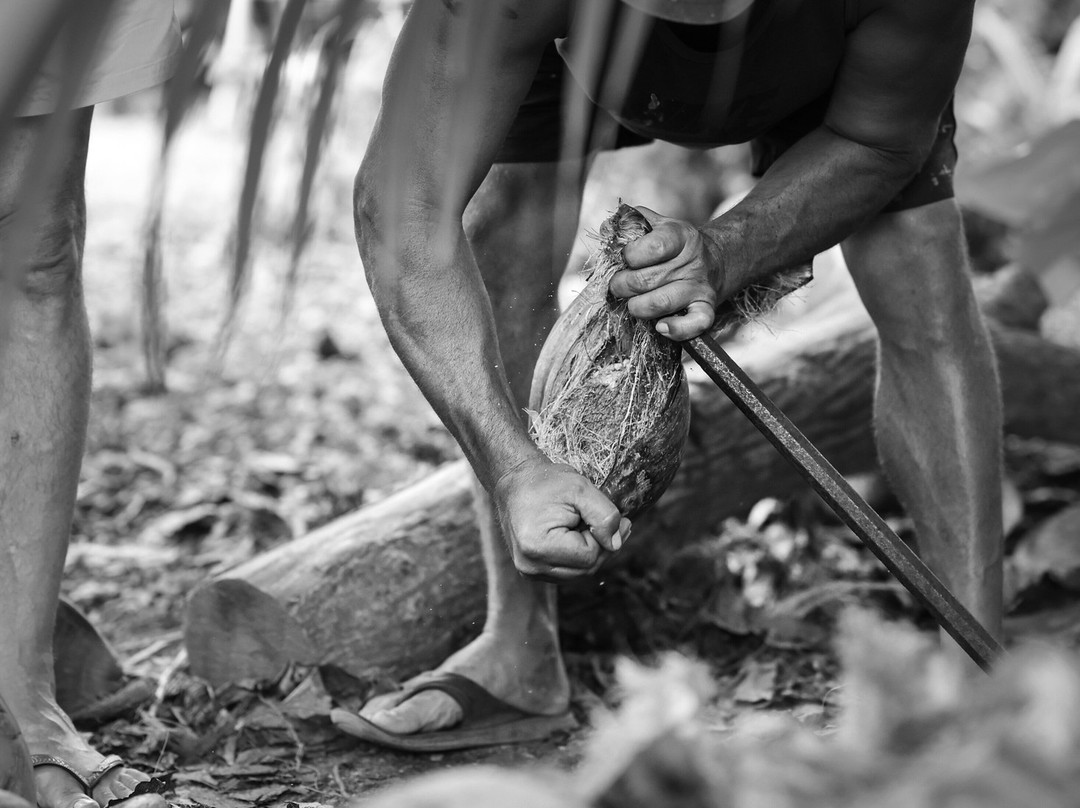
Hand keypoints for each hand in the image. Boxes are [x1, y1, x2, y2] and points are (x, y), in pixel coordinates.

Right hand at [494, 458, 630, 581]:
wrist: (515, 482)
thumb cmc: (545, 483)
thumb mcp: (581, 489)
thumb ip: (604, 516)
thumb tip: (616, 544)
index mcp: (538, 547)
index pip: (589, 557)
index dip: (607, 537)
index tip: (616, 518)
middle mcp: (530, 565)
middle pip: (585, 570)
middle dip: (603, 546)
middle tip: (616, 523)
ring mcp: (530, 571)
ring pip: (579, 573)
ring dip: (591, 552)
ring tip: (590, 525)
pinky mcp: (533, 571)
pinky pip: (568, 571)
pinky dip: (579, 556)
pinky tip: (578, 535)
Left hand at [609, 206, 724, 340]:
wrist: (711, 262)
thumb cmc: (672, 246)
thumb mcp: (655, 225)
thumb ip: (630, 222)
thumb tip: (607, 229)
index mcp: (681, 236)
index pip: (655, 246)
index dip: (630, 255)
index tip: (624, 258)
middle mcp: (693, 262)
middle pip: (647, 280)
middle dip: (622, 285)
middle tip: (618, 285)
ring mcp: (700, 287)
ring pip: (661, 303)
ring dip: (637, 307)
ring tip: (632, 303)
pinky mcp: (706, 309)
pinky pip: (695, 324)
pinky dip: (676, 330)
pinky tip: (660, 326)